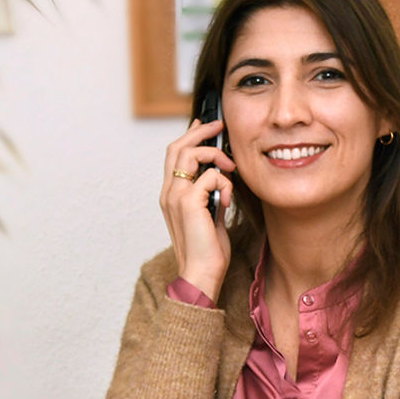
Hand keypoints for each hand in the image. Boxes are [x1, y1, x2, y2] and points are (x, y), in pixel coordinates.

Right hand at [160, 116, 234, 299]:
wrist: (201, 273)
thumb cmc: (208, 250)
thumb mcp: (210, 216)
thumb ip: (211, 196)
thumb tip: (222, 178)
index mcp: (171, 195)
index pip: (175, 155)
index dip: (189, 136)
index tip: (205, 125)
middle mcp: (169, 192)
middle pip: (178, 147)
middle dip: (200, 132)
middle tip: (220, 126)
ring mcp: (176, 196)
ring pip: (190, 155)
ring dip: (214, 155)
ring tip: (231, 168)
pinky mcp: (189, 203)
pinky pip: (210, 176)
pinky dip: (224, 183)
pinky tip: (228, 200)